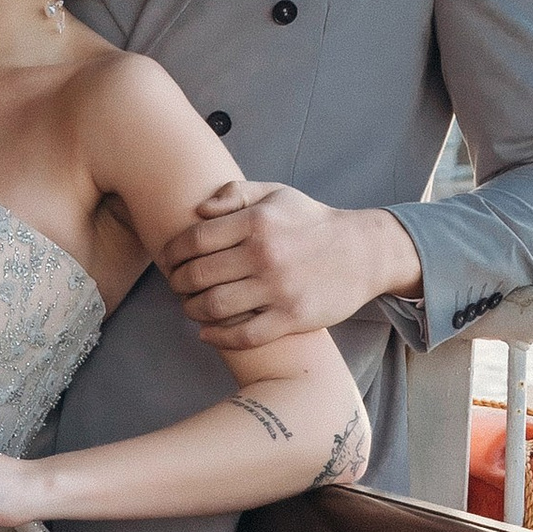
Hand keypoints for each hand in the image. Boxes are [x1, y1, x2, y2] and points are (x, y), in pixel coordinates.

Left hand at [157, 182, 421, 346]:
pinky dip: (217, 337)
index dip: (172, 253)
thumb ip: (235, 194)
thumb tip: (198, 210)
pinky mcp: (292, 317)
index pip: (194, 240)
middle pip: (198, 275)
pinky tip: (207, 333)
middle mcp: (265, 255)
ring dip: (192, 310)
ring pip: (214, 307)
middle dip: (178, 283)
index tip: (168, 261)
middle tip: (177, 286)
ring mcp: (278, 289)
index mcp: (257, 222)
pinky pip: (243, 335)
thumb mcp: (277, 194)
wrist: (364, 252)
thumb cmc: (312, 222)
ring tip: (191, 307)